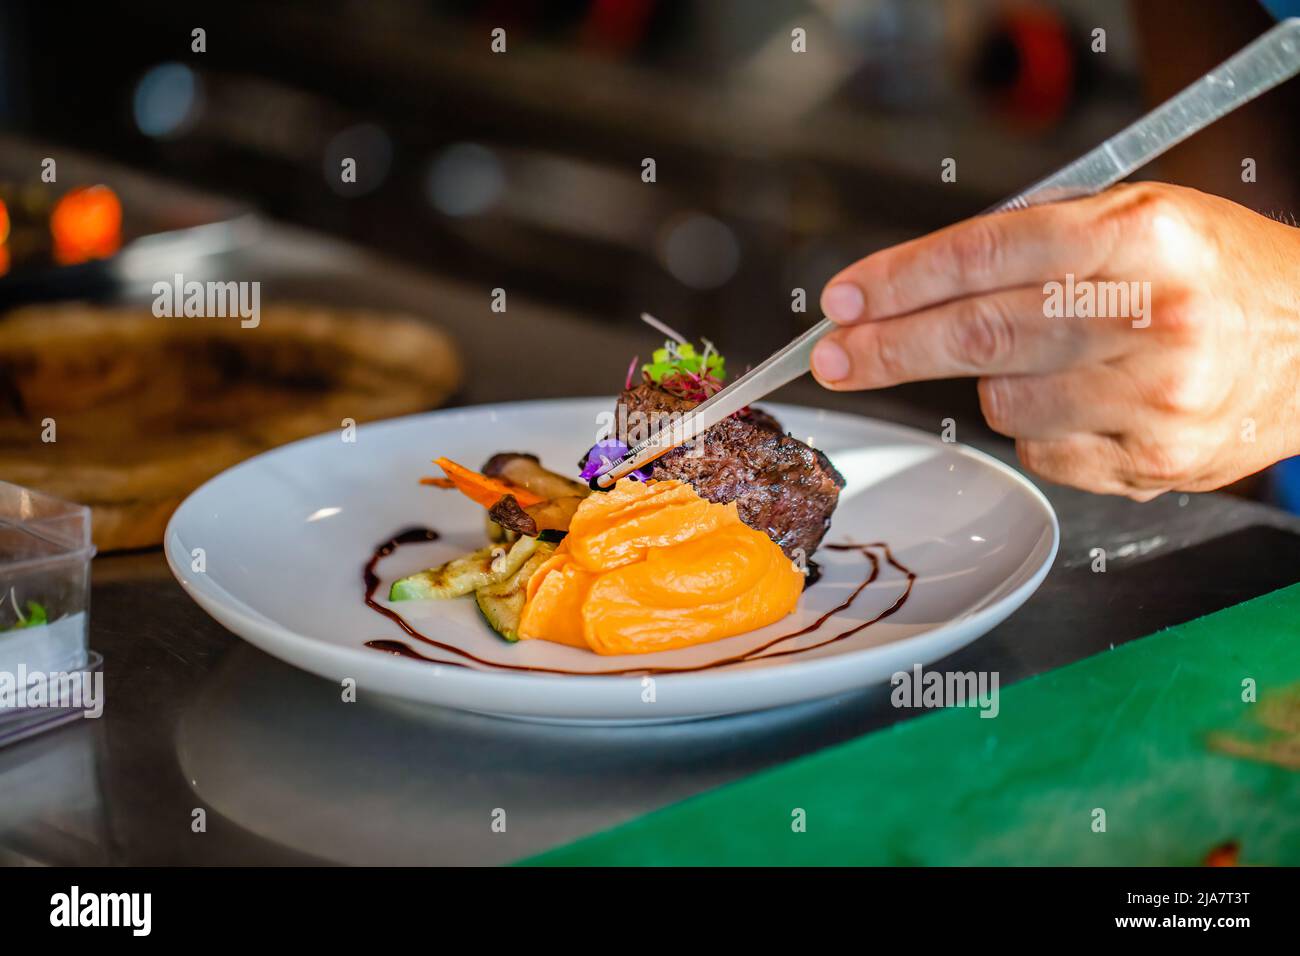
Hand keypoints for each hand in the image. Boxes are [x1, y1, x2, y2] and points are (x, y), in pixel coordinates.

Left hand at [811, 182, 1299, 499]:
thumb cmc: (1214, 275)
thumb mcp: (1138, 220)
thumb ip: (1034, 244)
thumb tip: (907, 287)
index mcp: (1141, 235)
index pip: (986, 254)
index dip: (900, 280)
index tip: (843, 300)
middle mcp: (1150, 315)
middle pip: (977, 334)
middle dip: (886, 347)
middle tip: (834, 355)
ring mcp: (1154, 398)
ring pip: (1002, 401)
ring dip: (995, 383)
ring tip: (1055, 358)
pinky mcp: (1152, 462)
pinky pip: (1040, 449)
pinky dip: (1040, 425)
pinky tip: (1089, 401)